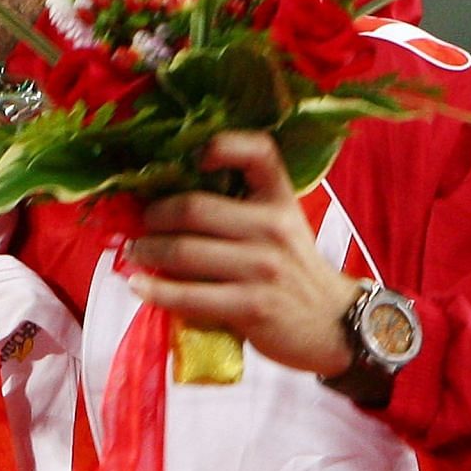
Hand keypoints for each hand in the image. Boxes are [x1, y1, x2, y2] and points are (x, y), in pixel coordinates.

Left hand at [122, 131, 363, 375]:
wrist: (335, 324)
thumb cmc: (295, 272)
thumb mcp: (282, 227)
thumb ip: (242, 211)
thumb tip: (172, 202)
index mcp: (280, 200)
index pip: (259, 152)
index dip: (223, 145)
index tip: (194, 158)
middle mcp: (273, 227)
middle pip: (195, 209)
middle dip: (156, 216)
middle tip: (142, 224)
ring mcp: (263, 267)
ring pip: (186, 252)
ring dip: (149, 252)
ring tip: (136, 253)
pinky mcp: (252, 306)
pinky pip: (190, 296)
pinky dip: (156, 292)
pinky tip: (139, 287)